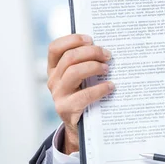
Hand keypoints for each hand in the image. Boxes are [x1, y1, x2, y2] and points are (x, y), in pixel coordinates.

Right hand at [47, 34, 113, 153]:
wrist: (80, 124)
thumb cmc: (85, 94)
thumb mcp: (81, 78)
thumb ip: (86, 63)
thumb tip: (106, 49)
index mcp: (54, 69)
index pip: (55, 48)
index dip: (72, 40)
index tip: (90, 39)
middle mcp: (53, 80)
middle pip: (69, 58)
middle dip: (91, 52)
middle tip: (107, 55)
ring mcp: (58, 95)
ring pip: (74, 72)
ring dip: (94, 67)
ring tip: (107, 69)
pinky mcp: (66, 109)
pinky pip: (84, 95)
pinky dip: (100, 88)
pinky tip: (111, 86)